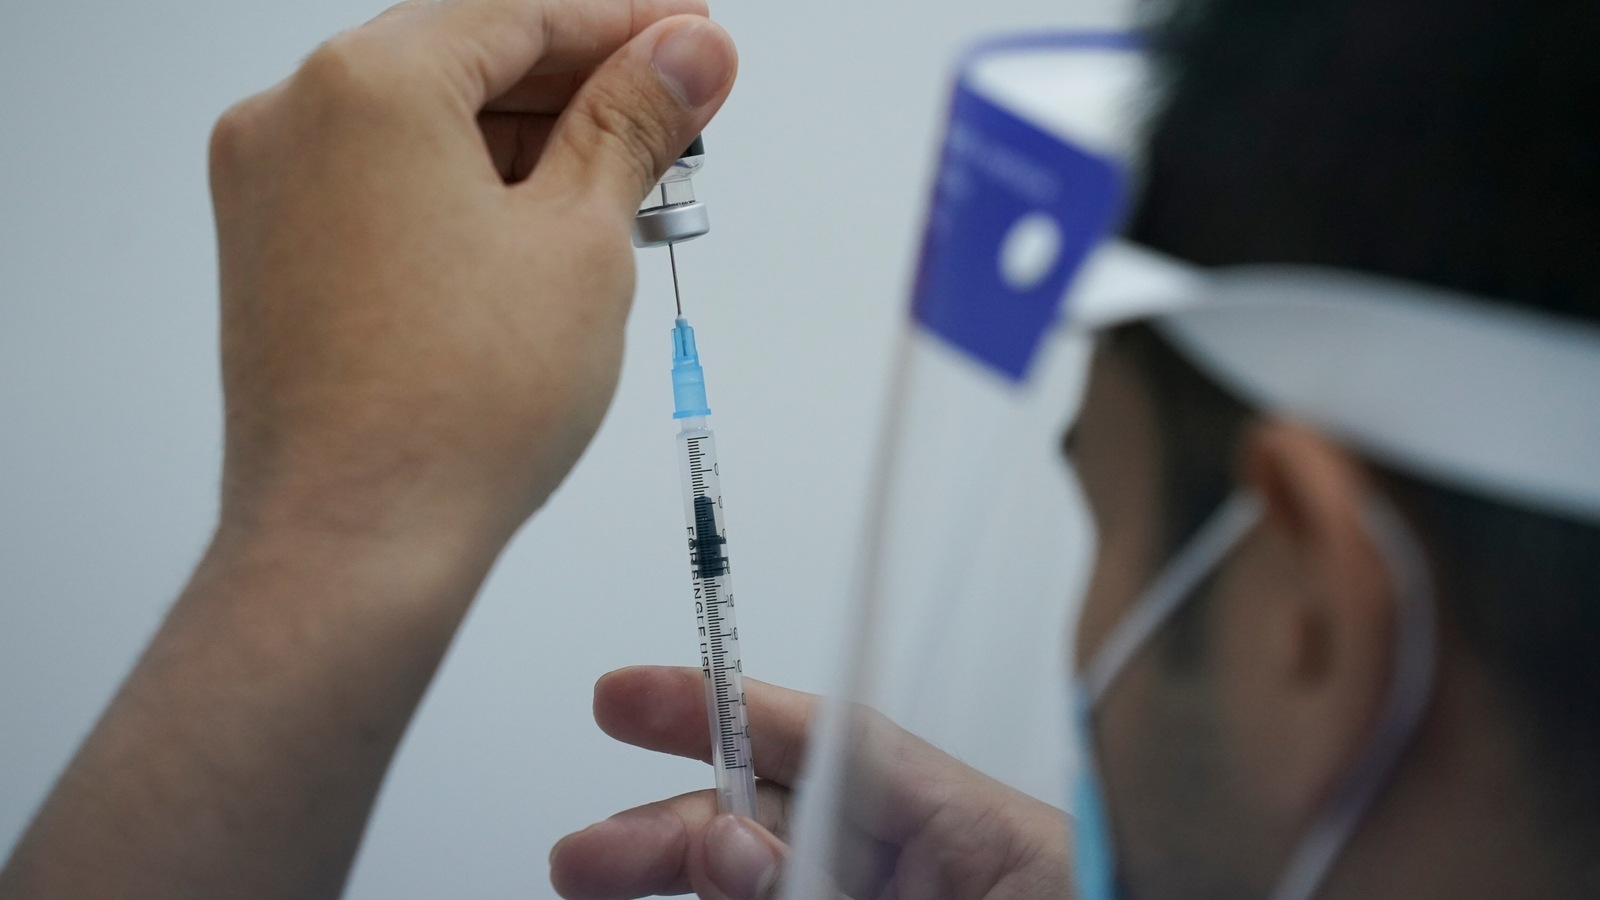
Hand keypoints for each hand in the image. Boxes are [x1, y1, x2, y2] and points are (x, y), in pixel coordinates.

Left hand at [0, 7, 735, 897]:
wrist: (357, 541)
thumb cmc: (454, 410)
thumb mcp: (584, 239)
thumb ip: (637, 123)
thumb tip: (688, 55)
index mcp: (368, 83)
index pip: (523, 15)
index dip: (629, 26)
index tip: (693, 43)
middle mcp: (295, 117)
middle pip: (472, 64)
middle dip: (588, 93)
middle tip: (680, 122)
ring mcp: (271, 188)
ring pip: (429, 128)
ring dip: (534, 149)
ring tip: (632, 194)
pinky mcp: (276, 253)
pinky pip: (389, 186)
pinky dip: (471, 193)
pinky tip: (550, 231)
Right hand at [550, 667, 1071, 899]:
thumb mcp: (979, 898)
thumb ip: (834, 888)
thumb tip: (734, 849)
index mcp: (970, 832)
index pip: (833, 745)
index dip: (724, 709)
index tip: (631, 700)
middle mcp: (926, 874)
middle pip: (773, 828)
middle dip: (672, 835)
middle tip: (588, 860)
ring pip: (762, 893)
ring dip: (682, 896)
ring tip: (603, 893)